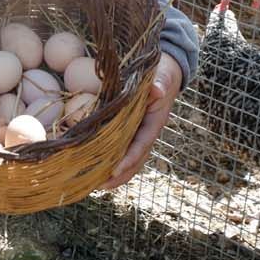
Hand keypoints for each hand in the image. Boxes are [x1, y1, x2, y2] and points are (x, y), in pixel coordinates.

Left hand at [100, 53, 183, 190]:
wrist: (165, 73)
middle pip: (135, 161)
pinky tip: (94, 167)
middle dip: (119, 175)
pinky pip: (121, 148)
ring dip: (113, 173)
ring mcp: (138, 134)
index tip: (115, 171)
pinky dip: (109, 160)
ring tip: (94, 184)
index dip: (129, 160)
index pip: (141, 146)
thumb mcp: (163, 77)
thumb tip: (156, 89)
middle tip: (100, 187)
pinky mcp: (130, 130)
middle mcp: (146, 133)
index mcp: (155, 123)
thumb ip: (160, 84)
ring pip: (127, 159)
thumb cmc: (163, 74)